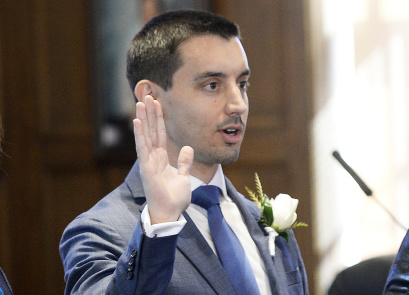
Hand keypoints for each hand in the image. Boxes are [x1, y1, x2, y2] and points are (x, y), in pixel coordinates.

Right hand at [133, 95, 193, 223]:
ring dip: (142, 119)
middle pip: (150, 131)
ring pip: (145, 136)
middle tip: (146, 96)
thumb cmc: (174, 198)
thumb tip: (188, 148)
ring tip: (140, 103)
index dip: (158, 119)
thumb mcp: (184, 177)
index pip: (159, 134)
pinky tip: (137, 122)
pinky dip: (140, 135)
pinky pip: (143, 149)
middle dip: (149, 114)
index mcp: (161, 159)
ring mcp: (148, 162)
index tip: (157, 104)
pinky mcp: (146, 169)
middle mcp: (152, 158)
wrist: (170, 213)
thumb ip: (184, 162)